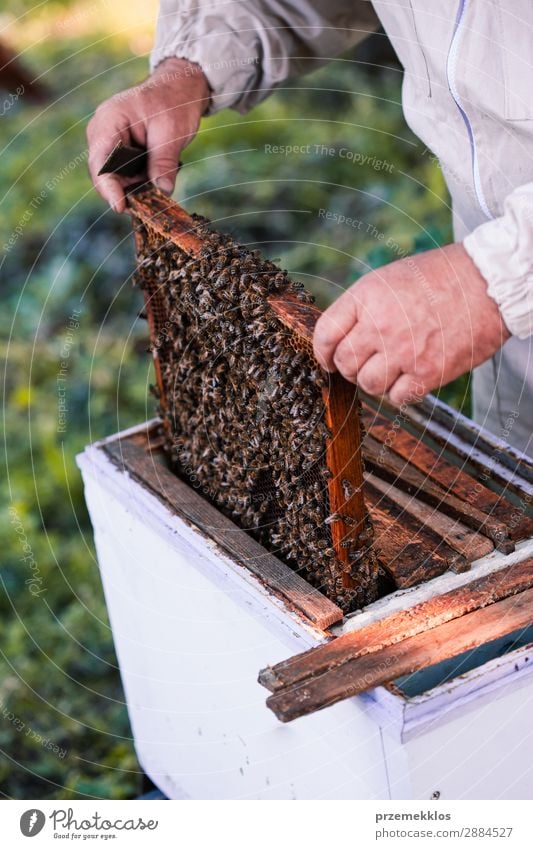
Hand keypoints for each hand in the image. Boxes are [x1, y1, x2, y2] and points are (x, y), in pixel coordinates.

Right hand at [87, 57, 209, 211]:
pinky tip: (156, 181)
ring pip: (115, 178)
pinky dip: (139, 183)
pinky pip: (125, 175)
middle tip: (145, 208)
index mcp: (109, 121)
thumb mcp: (172, 133)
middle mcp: (103, 133)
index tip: (120, 207)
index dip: (108, 188)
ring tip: (156, 190)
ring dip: (134, 189)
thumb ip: (164, 162)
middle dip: (122, 192)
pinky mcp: (121, 153)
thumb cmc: (174, 103)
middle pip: (103, 174)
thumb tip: (163, 190)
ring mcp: (110, 144)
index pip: (100, 161)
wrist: (179, 90)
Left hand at [313, 243, 510, 404]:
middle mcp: (380, 325)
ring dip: (376, 381)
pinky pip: (396, 398)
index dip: (322, 353)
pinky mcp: (427, 373)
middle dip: (351, 368)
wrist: (487, 283)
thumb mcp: (389, 279)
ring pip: (367, 384)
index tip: (328, 360)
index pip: (325, 335)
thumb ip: (362, 308)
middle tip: (367, 363)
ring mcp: (402, 351)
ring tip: (392, 368)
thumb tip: (340, 339)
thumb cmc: (439, 278)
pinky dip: (401, 392)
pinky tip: (411, 377)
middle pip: (344, 364)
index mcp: (366, 297)